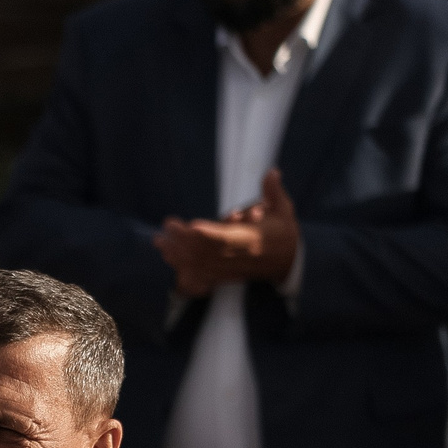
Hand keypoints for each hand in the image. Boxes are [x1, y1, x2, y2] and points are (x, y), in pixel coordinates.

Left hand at [155, 169, 300, 298]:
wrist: (289, 262)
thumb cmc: (284, 232)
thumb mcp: (284, 210)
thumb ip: (274, 192)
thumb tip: (273, 171)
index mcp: (250, 239)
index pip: (224, 238)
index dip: (205, 233)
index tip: (190, 225)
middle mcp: (236, 256)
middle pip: (203, 251)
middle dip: (182, 240)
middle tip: (166, 227)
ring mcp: (228, 267)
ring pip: (197, 264)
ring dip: (176, 253)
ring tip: (159, 241)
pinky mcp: (223, 275)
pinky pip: (198, 275)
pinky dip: (181, 267)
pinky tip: (168, 257)